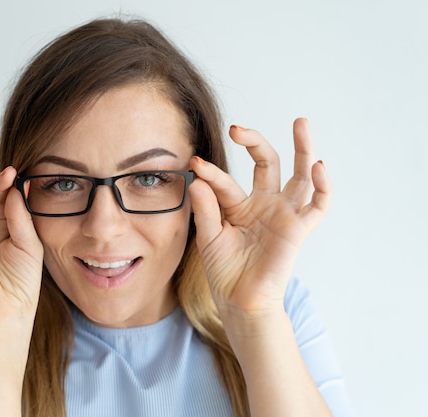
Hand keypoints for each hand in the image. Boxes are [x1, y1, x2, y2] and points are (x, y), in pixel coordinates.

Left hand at [188, 118, 330, 318]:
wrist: (239, 300)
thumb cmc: (224, 270)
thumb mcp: (209, 236)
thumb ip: (206, 208)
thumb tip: (197, 179)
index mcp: (240, 204)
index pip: (226, 181)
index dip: (211, 173)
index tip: (195, 164)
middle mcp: (264, 204)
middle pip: (268, 163)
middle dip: (255, 143)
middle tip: (237, 129)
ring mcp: (283, 214)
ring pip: (299, 175)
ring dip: (302, 149)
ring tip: (300, 123)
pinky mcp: (298, 229)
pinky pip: (317, 206)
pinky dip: (322, 186)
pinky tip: (318, 166)